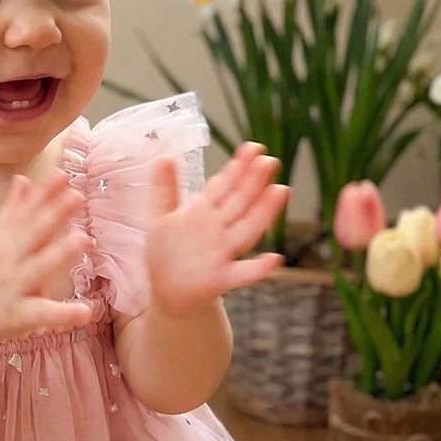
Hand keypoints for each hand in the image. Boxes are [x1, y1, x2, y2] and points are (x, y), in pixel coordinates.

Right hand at [0, 171, 93, 343]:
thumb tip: (23, 178)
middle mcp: (10, 258)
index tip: (62, 174)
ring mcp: (14, 286)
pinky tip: (84, 312)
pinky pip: (43, 313)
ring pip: (38, 268)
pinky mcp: (19, 314)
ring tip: (83, 239)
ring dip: (60, 254)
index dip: (44, 193)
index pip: (26, 211)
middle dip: (54, 214)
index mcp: (6, 238)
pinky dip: (63, 314)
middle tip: (77, 197)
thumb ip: (13, 209)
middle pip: (33, 233)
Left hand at [145, 144, 288, 315]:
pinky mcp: (221, 279)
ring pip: (246, 230)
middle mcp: (219, 230)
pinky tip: (275, 259)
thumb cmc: (169, 253)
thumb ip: (164, 188)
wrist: (168, 292)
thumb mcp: (161, 217)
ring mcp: (222, 254)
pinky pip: (242, 274)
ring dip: (264, 212)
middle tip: (270, 161)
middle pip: (239, 202)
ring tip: (280, 192)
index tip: (253, 148)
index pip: (224, 185)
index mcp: (205, 212)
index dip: (237, 166)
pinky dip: (258, 268)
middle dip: (254, 181)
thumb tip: (164, 156)